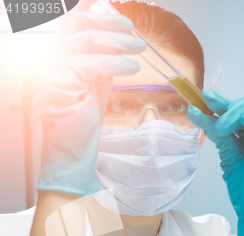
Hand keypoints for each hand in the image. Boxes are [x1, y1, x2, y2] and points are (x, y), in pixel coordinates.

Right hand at [33, 10, 145, 196]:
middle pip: (75, 25)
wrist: (71, 155)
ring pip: (83, 39)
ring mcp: (49, 71)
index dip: (92, 14)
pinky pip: (90, 64)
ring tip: (139, 47)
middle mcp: (47, 61)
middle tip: (133, 32)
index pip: (70, 23)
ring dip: (116, 40)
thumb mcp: (93, 87)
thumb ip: (100, 63)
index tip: (117, 15)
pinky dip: (114, 62)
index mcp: (55, 58)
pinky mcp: (58, 85)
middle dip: (108, 24)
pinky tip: (132, 66)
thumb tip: (116, 43)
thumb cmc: (80, 126)